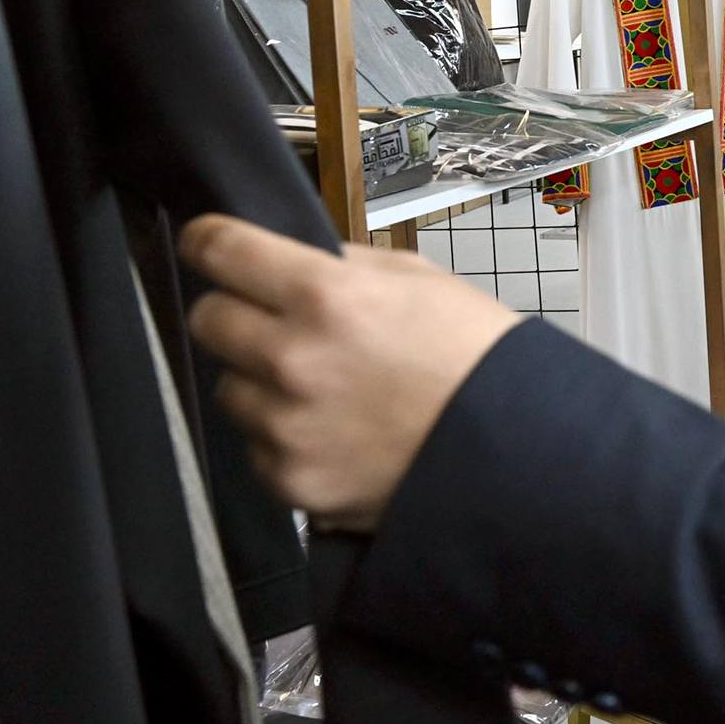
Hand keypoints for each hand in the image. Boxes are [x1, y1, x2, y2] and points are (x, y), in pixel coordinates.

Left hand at [180, 215, 520, 532]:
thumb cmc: (476, 357)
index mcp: (326, 294)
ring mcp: (287, 426)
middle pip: (208, 321)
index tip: (208, 245)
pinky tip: (336, 433)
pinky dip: (285, 439)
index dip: (209, 242)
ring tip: (324, 391)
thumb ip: (342, 267)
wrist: (516, 448)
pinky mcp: (291, 482)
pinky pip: (257, 448)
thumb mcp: (418, 279)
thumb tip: (288, 262)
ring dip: (261, 383)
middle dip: (235, 314)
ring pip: (230, 390)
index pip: (220, 251)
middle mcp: (294, 359)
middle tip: (274, 324)